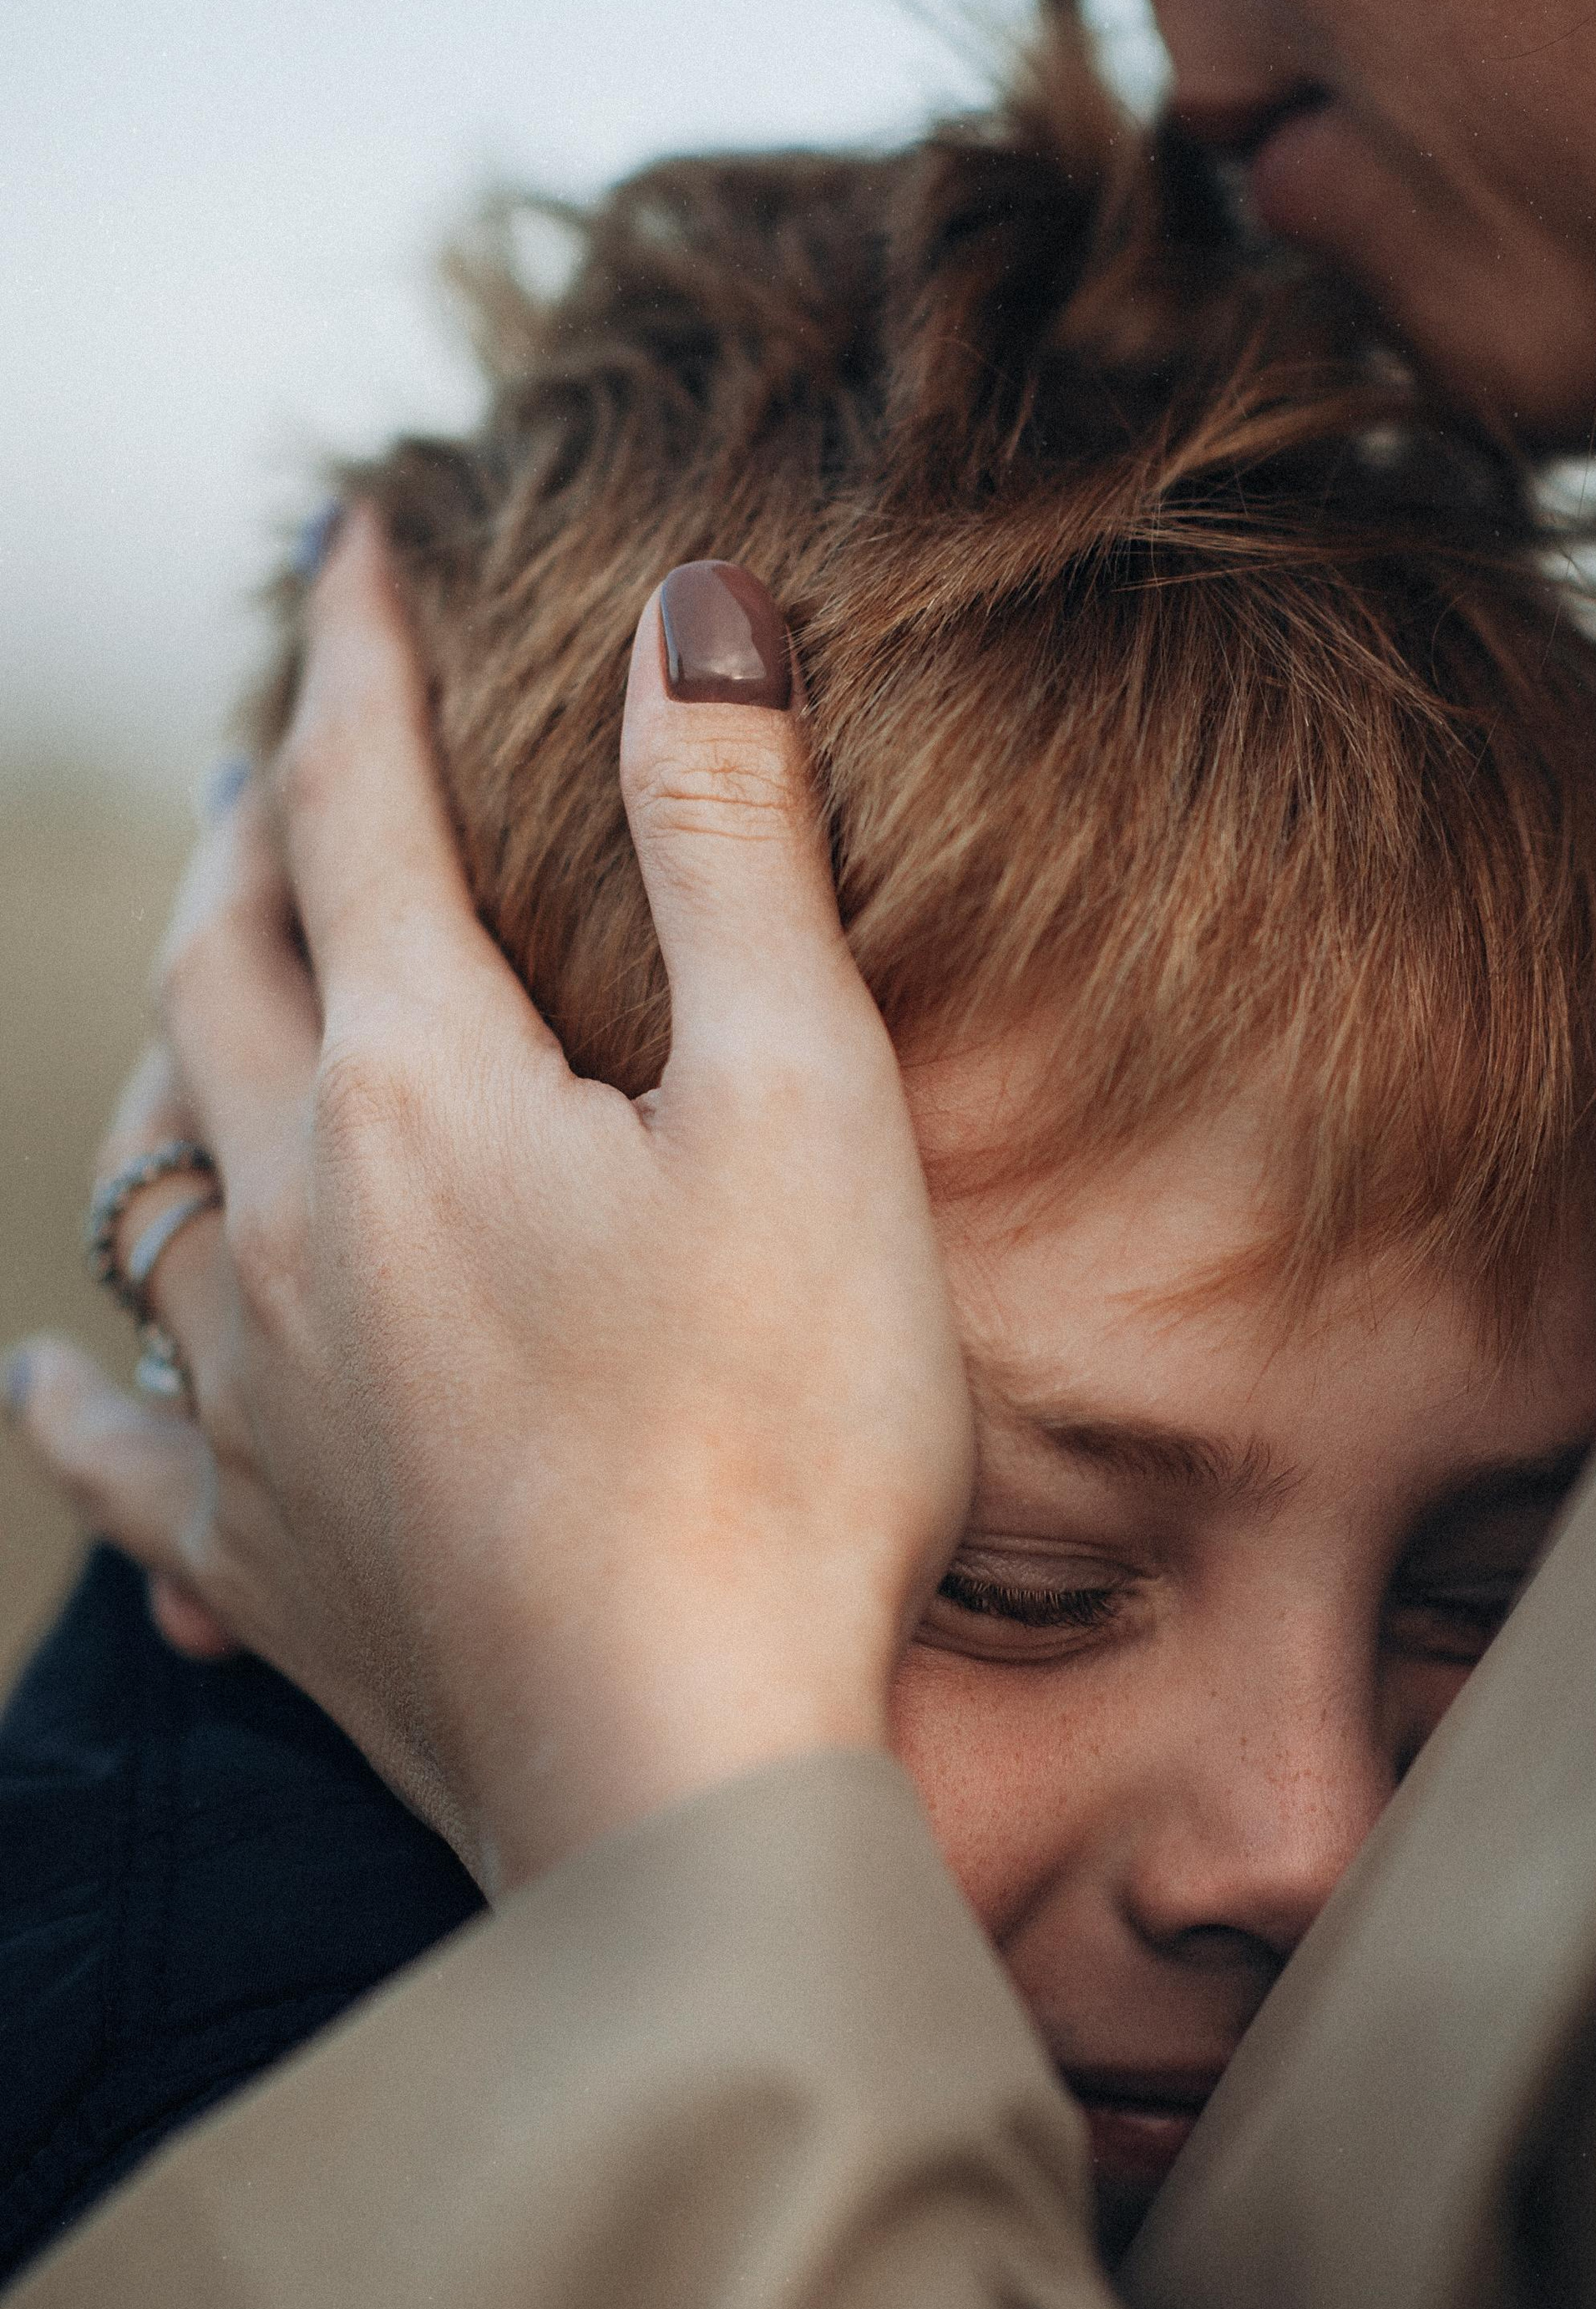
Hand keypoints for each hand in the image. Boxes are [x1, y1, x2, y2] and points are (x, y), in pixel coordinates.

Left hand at [5, 515, 974, 1890]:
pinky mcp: (266, 1550)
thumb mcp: (807, 1105)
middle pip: (220, 972)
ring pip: (149, 1177)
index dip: (359, 660)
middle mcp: (293, 1219)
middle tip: (286, 768)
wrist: (685, 1767)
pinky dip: (75, 1394)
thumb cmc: (787, 1434)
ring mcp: (257, 1393)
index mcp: (421, 1087)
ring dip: (167, 1056)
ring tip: (191, 1000)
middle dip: (256, 841)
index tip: (354, 541)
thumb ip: (732, 848)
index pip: (362, 814)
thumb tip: (688, 607)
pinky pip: (120, 1445)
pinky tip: (39, 1384)